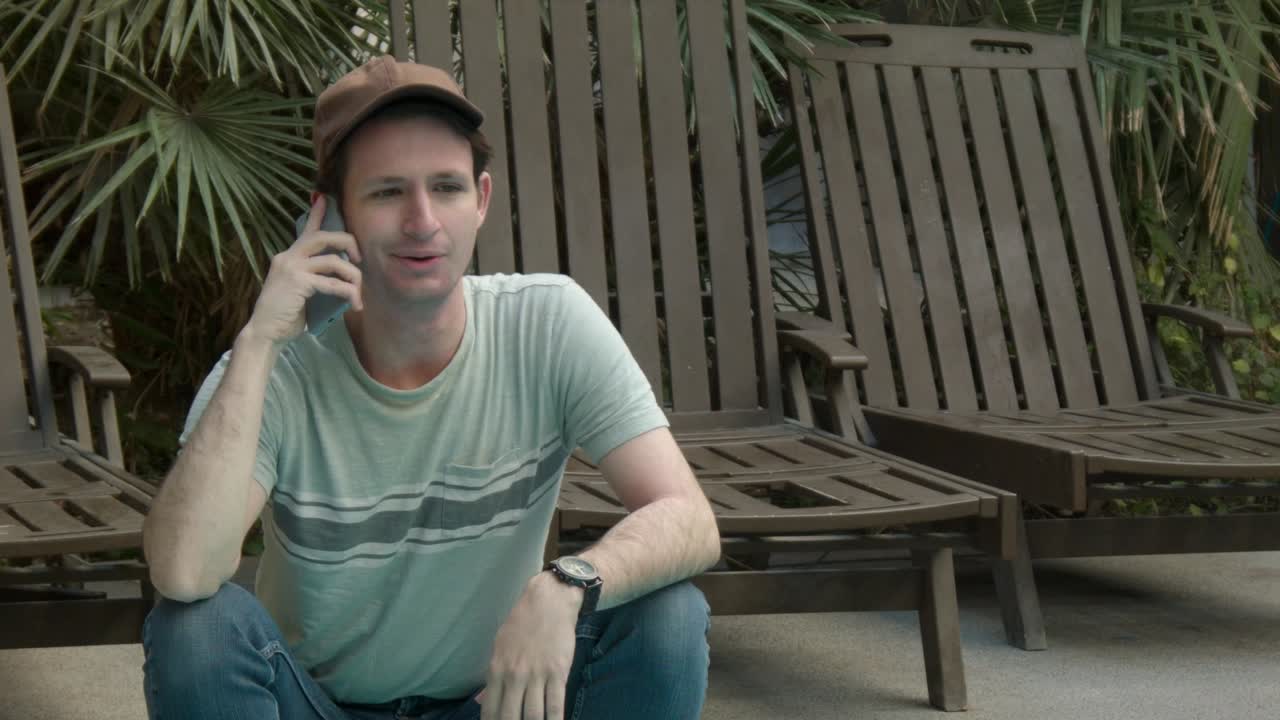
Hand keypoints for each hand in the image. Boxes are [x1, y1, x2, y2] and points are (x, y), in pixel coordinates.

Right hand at [244, 195, 362, 344]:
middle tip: (358, 259)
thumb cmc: (285, 315)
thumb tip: (339, 276)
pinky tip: (353, 304)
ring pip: (333, 261)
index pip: (306, 230)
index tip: (323, 198)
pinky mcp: (298, 282)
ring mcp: (292, 268)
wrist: (265, 332)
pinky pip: (332, 283)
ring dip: (353, 277)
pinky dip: (348, 293)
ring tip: (358, 293)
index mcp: (289, 257)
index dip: (317, 213)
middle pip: (324, 237)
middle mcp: (288, 257)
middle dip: (348, 243)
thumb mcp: (300, 291)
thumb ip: (314, 278)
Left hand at [478, 572, 581, 719]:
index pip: (491, 710)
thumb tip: (484, 700)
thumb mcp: (500, 646)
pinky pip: (555, 706)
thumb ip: (495, 676)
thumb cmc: (523, 622)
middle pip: (510, 717)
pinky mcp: (558, 673)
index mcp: (497, 670)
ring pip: (533, 715)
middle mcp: (514, 676)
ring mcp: (537, 676)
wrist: (549, 602)